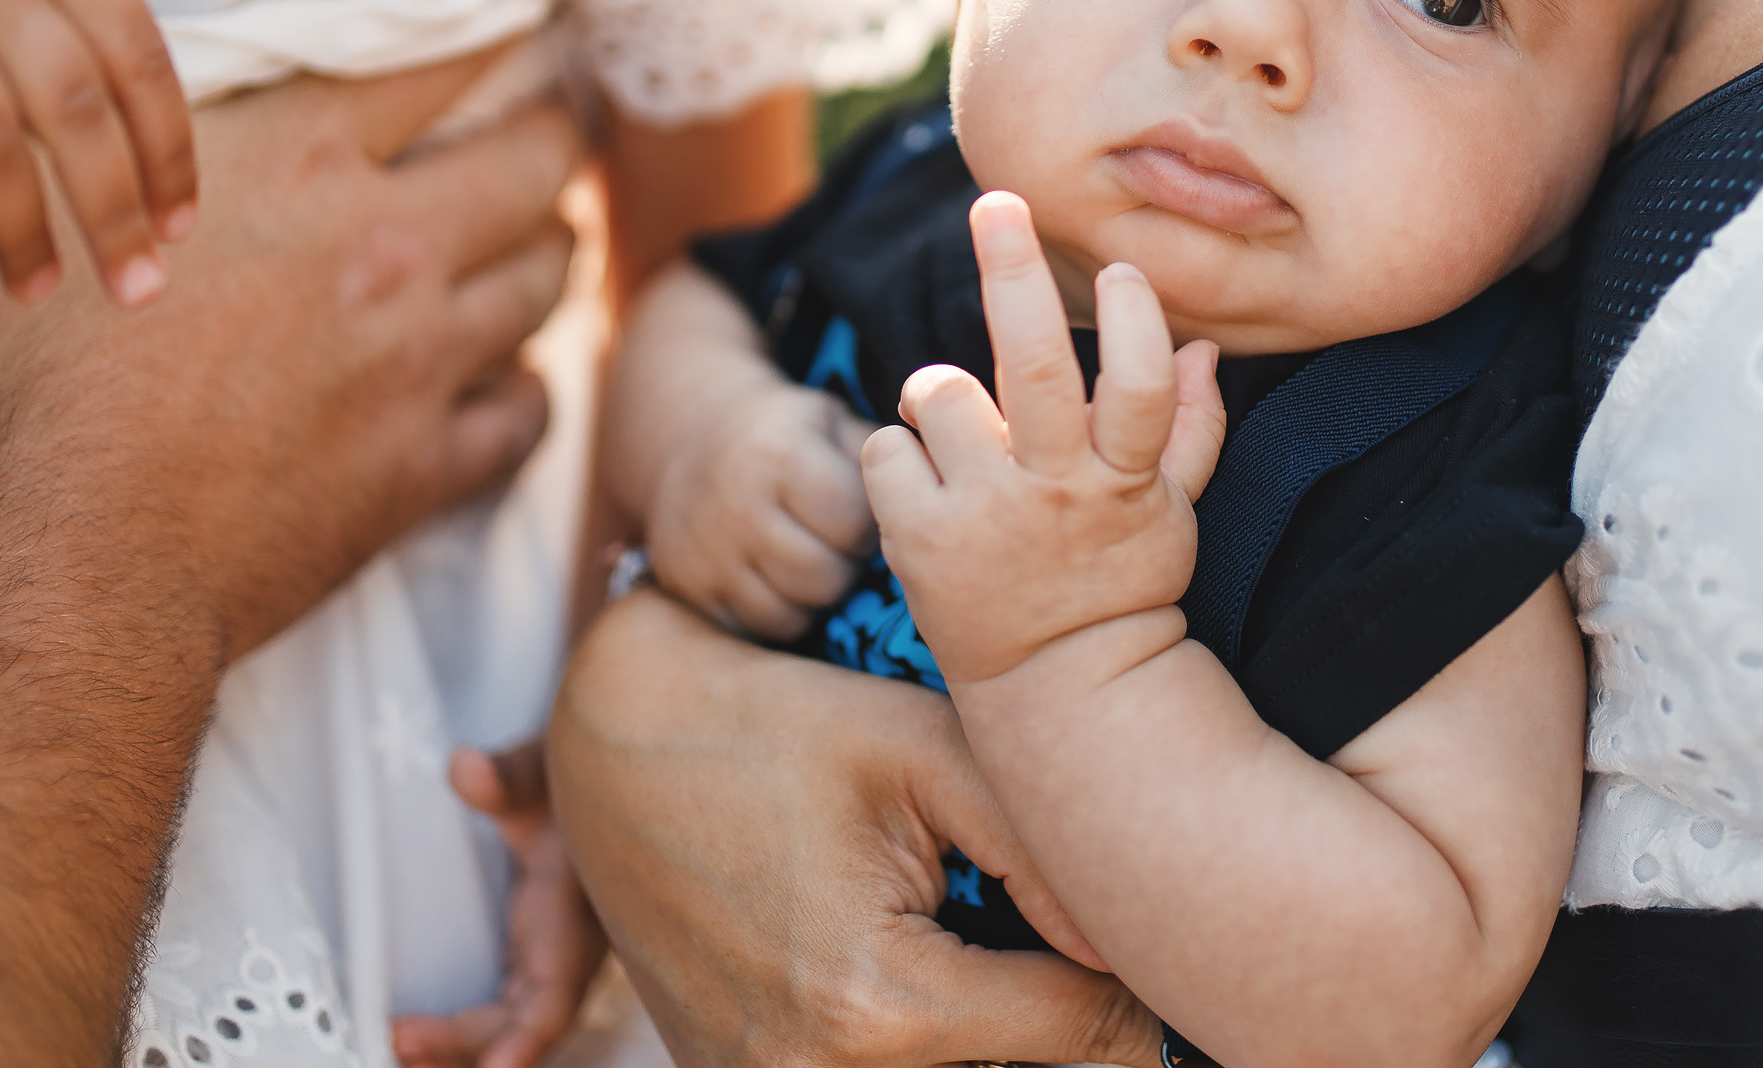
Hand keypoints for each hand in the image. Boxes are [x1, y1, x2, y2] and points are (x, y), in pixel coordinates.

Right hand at [0, 52, 576, 659]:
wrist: (74, 552)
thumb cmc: (35, 386)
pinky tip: (512, 381)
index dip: (491, 36)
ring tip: (543, 242)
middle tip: (556, 133)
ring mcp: (420, 356)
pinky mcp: (427, 460)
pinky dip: (527, 389)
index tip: (515, 32)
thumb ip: (142, 146)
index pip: (439, 61)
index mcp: (298, 160)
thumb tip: (140, 103)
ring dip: (551, 253)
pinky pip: (528, 410)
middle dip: (555, 137)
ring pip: (546, 278)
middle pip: (534, 162)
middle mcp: (385, 244)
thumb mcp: (70, 213)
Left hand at [396, 742, 605, 1067]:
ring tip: (399, 1048)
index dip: (530, 1033)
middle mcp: (571, 945)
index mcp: (578, 908)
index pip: (559, 986)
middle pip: (526, 1020)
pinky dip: (466, 1034)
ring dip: (463, 1048)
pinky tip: (419, 1041)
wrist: (597, 780)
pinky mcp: (534, 959)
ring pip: (515, 1023)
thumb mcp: (543, 768)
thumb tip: (466, 770)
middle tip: (399, 1040)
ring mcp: (552, 957)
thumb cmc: (570, 778)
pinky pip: (505, 1011)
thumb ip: (505, 775)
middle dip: (467, 1044)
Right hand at [550, 587, 1161, 1067]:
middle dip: (1070, 1019)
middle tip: (1087, 950)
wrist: (616, 736)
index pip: (1081, 1039)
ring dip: (1001, 1035)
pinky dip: (926, 1041)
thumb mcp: (920, 749)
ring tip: (1015, 957)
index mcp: (879, 1004)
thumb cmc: (774, 726)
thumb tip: (1135, 939)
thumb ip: (1042, 843)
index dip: (1135, 985)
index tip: (1146, 937)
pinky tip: (936, 971)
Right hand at [646, 373, 874, 639]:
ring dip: (815, 597)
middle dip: (845, 567)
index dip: (868, 525)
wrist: (693, 436)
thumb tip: (933, 494)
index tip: (862, 514)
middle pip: (823, 577)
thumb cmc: (788, 433)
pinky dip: (778, 613)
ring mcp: (707, 553)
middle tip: (841, 547)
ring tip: (814, 560)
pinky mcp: (688, 587)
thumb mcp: (833, 423)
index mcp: (779, 455)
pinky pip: (753, 629)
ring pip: (789, 614)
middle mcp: (737, 506)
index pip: (849, 523)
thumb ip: (883, 457)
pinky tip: (783, 580)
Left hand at [863, 192, 1225, 684]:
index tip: (1124, 271)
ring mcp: (980, 517)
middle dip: (1013, 273)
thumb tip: (1199, 347)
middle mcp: (1051, 492)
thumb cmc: (1119, 582)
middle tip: (996, 204)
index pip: (1138, 388)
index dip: (1134, 323)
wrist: (1058, 688)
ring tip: (961, 430)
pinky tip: (927, 483)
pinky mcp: (916, 542)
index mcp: (1121, 481)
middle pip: (1031, 366)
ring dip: (940, 392)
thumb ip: (1191, 428)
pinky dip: (901, 451)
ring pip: (938, 393)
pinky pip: (886, 448)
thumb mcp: (1174, 515)